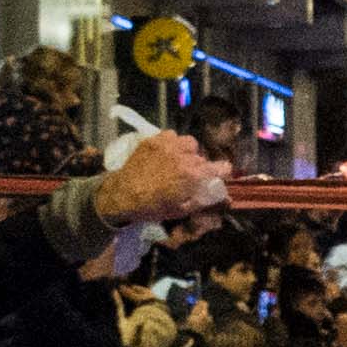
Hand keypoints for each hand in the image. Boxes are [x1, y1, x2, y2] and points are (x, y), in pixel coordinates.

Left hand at [92, 128, 234, 230]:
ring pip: (189, 143)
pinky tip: (167, 153)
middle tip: (190, 176)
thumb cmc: (152, 207)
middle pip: (203, 157)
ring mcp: (168, 145)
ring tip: (179, 161)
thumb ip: (205, 201)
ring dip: (188, 152)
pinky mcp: (154, 139)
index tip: (220, 175)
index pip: (221, 166)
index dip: (223, 171)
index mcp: (193, 174)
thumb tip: (224, 197)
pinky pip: (172, 135)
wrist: (122, 195)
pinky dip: (173, 143)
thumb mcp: (181, 210)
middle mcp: (184, 156)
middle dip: (200, 166)